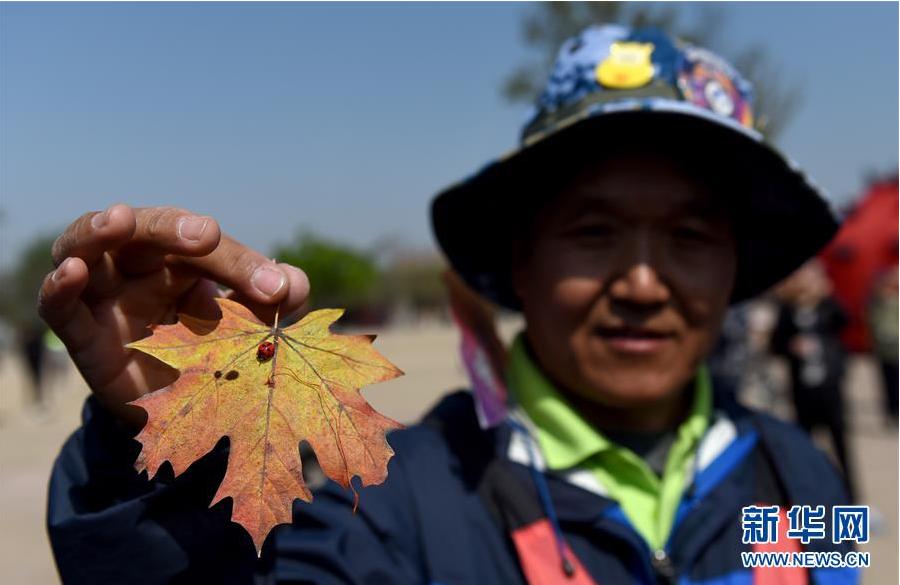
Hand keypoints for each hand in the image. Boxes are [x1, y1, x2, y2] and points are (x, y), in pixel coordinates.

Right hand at [37, 205, 309, 426]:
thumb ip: (272, 305)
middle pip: (149, 231)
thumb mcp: (247, 331)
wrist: (179, 415)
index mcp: (185, 259)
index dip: (243, 264)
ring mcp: (106, 295)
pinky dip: (59, 287)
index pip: (209, 248)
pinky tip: (72, 273)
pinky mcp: (82, 334)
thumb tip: (296, 284)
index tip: (277, 288)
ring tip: (118, 219)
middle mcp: (141, 266)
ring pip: (89, 246)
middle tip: (206, 234)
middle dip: (175, 228)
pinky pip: (59, 308)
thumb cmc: (213, 356)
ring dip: (101, 229)